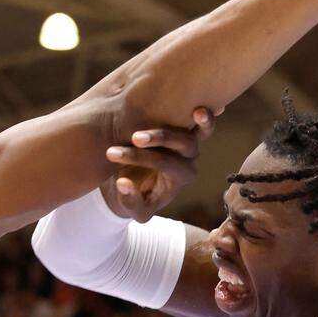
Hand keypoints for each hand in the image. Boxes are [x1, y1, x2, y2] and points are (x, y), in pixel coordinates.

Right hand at [101, 106, 213, 221]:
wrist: (140, 183)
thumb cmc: (138, 197)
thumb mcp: (133, 207)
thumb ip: (129, 200)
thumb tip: (123, 183)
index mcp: (181, 178)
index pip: (163, 164)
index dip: (138, 158)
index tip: (111, 153)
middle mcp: (189, 160)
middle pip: (183, 145)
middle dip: (158, 140)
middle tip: (134, 138)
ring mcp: (191, 144)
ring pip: (193, 132)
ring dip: (173, 124)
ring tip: (159, 116)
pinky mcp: (187, 129)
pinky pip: (202, 125)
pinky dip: (206, 118)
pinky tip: (200, 108)